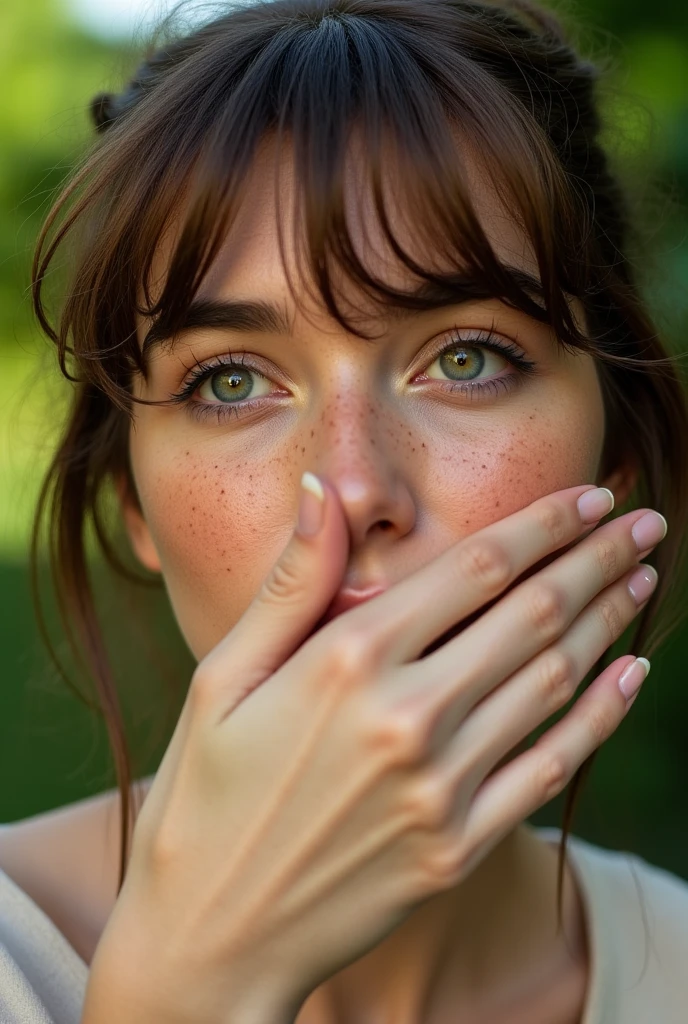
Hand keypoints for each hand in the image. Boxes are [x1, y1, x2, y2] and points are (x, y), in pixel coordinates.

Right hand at [83, 480, 663, 1023]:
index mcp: (346, 662)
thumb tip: (322, 490)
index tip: (588, 496)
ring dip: (607, 622)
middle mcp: (407, 718)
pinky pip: (550, 766)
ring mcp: (441, 789)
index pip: (474, 569)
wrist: (212, 934)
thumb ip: (290, 583)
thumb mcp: (223, 678)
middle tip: (643, 523)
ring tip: (640, 579)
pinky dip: (601, 715)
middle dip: (596, 559)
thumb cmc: (207, 795)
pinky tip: (633, 674)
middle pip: (531, 615)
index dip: (542, 525)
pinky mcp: (459, 847)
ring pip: (553, 681)